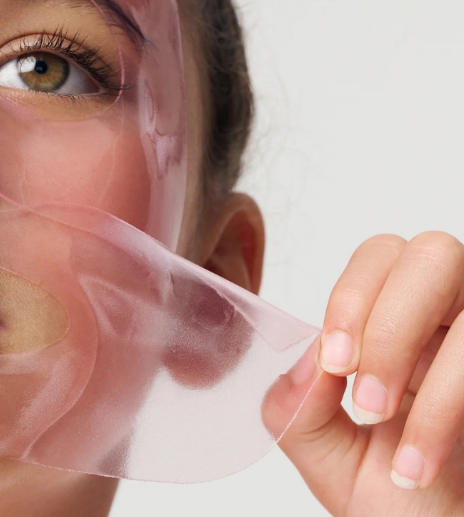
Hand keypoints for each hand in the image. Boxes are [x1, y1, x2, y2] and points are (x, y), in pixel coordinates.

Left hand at [272, 232, 463, 515]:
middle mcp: (454, 319)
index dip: (353, 297)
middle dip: (390, 323)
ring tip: (396, 443)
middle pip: (433, 254)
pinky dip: (451, 408)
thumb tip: (306, 365)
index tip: (336, 364)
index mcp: (402, 323)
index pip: (380, 257)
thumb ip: (298, 410)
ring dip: (431, 377)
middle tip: (366, 399)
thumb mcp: (330, 457)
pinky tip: (423, 464)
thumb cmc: (405, 504)